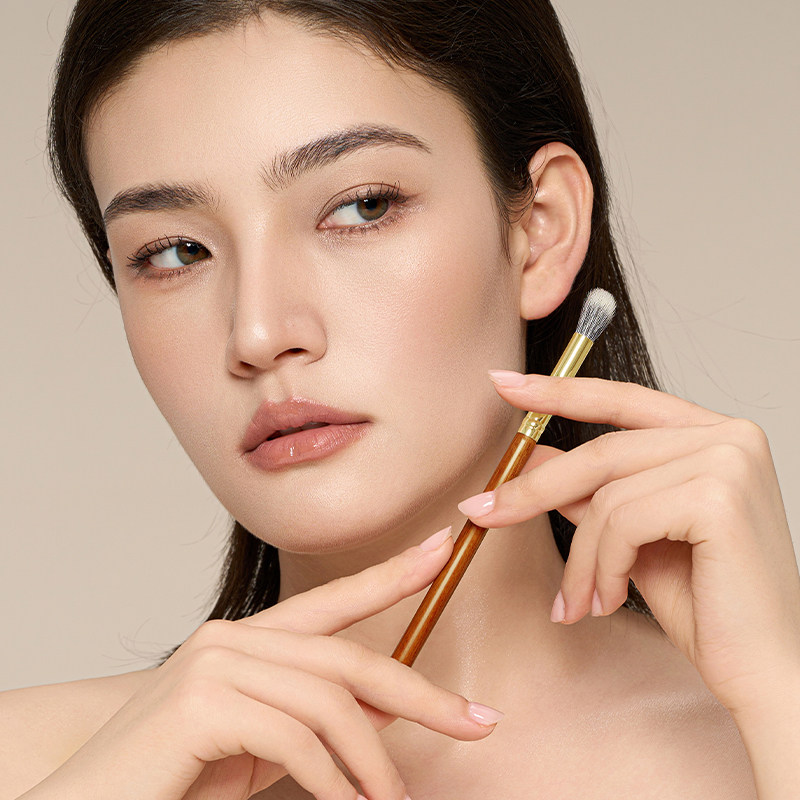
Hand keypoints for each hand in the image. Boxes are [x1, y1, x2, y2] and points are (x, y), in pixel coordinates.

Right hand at [28, 529, 498, 799]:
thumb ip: (313, 716)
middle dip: (421, 692)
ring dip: (372, 764)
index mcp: (246, 638)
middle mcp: (231, 637)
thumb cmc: (176, 777)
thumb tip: (383, 709)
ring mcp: (214, 662)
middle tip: (477, 723)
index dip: (392, 573)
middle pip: (349, 657)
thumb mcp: (261, 744)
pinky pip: (295, 738)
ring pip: (330, 702)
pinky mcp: (201, 701)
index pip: (333, 599)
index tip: (441, 552)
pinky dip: (331, 780)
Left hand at [457, 371, 799, 720]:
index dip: (558, 390)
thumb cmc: (707, 606)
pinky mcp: (721, 494)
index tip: (503, 383)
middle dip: (532, 490)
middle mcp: (729, 434)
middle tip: (479, 512)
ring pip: (605, 494)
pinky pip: (621, 521)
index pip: (622, 400)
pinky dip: (603, 567)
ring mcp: (729, 459)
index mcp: (714, 434)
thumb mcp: (632, 535)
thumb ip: (591, 489)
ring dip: (580, 558)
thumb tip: (532, 455)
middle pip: (601, 452)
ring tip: (579, 601)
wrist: (767, 672)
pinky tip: (612, 601)